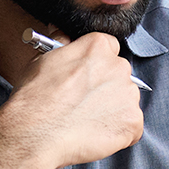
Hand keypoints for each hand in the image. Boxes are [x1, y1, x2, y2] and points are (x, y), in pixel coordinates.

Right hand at [0, 32, 143, 168]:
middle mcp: (118, 67)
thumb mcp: (43, 59)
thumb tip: (61, 32)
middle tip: (83, 104)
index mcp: (98, 46)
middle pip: (120, 75)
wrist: (36, 133)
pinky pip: (132, 128)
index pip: (109, 48)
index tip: (86, 78)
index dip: (96, 65)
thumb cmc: (35, 98)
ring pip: (126, 102)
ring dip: (112, 111)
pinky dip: (118, 134)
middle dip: (106, 88)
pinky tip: (96, 135)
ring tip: (86, 122)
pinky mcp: (133, 122)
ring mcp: (128, 95)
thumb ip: (61, 44)